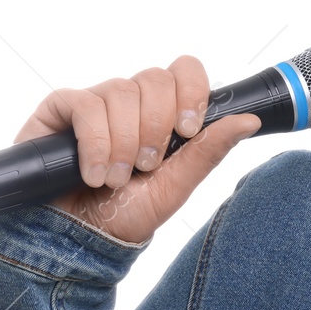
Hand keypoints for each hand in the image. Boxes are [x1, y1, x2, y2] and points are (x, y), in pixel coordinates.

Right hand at [11, 55, 258, 244]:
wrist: (75, 238)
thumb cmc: (124, 214)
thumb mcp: (175, 186)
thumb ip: (209, 150)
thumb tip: (251, 120)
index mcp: (162, 113)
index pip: (184, 70)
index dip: (191, 91)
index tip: (188, 128)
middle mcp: (130, 102)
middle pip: (155, 79)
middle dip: (157, 127)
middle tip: (148, 165)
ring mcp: (95, 102)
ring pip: (121, 91)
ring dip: (124, 142)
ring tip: (116, 178)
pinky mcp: (59, 109)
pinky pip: (84, 104)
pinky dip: (94, 142)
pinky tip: (92, 172)